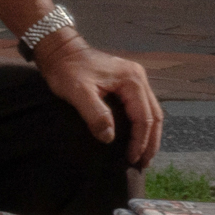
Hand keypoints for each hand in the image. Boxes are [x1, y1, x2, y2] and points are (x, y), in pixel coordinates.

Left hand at [37, 31, 162, 169]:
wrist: (60, 50)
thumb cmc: (67, 70)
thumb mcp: (78, 92)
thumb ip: (96, 114)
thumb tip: (109, 138)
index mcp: (132, 80)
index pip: (143, 117)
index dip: (140, 141)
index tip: (132, 159)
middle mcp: (139, 78)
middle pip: (154, 115)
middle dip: (150, 141)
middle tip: (143, 164)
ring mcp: (135, 79)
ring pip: (151, 111)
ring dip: (149, 134)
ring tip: (143, 155)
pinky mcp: (128, 82)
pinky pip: (142, 106)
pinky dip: (142, 124)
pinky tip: (137, 136)